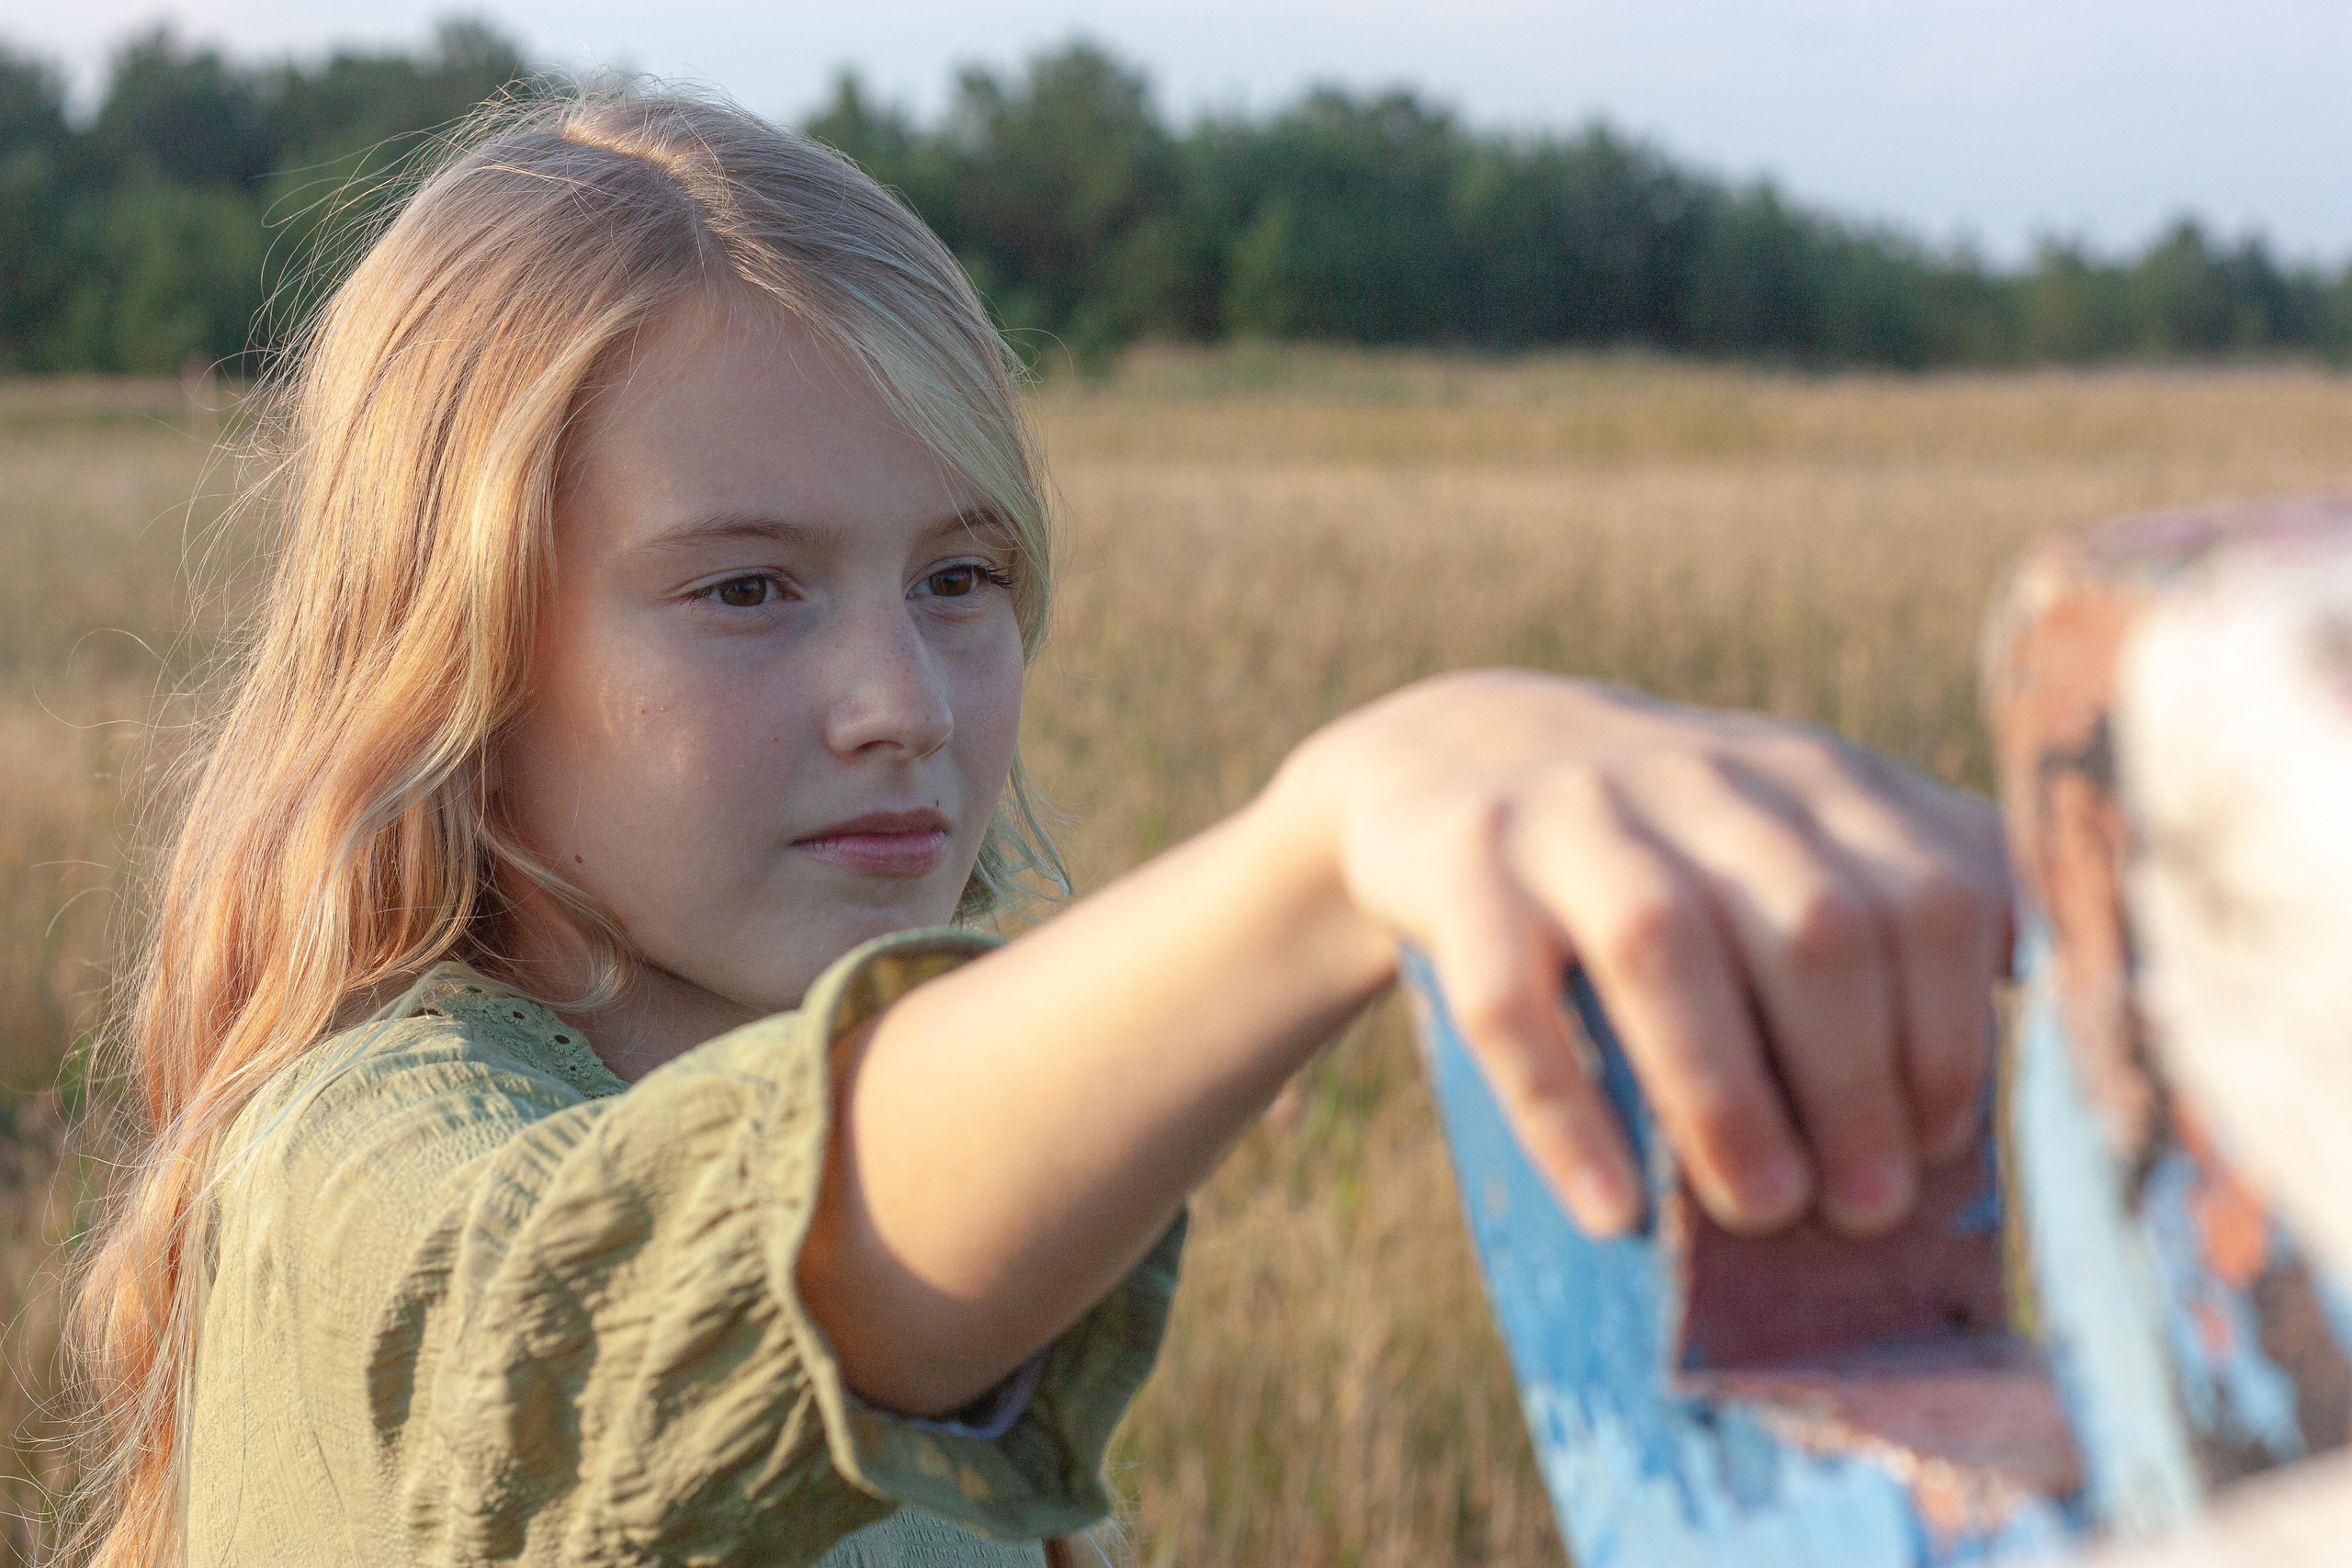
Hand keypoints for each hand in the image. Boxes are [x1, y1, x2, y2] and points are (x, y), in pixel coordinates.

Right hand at [1274, 670, 2012, 1239]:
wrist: (1455, 757)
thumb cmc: (1670, 845)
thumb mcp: (1797, 830)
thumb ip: (1916, 888)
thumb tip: (2066, 1014)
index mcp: (1809, 780)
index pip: (1930, 895)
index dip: (1951, 1035)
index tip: (1941, 1146)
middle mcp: (1700, 782)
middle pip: (1812, 924)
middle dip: (1856, 1085)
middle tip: (1862, 1212)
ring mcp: (1573, 817)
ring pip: (1664, 945)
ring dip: (1728, 1098)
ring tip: (1764, 1210)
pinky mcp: (1462, 867)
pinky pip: (1507, 998)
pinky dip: (1564, 1113)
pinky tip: (1610, 1208)